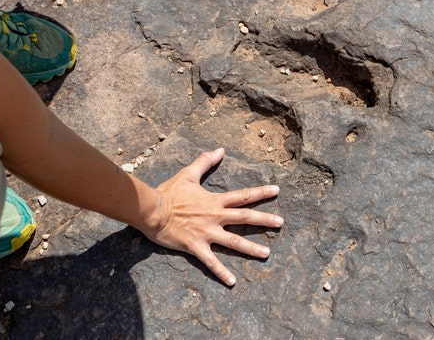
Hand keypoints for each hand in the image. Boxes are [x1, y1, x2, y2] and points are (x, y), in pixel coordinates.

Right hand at [143, 148, 282, 285]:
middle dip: (265, 220)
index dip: (261, 192)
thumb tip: (219, 150)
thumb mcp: (188, 174)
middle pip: (245, 218)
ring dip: (251, 248)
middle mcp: (215, 217)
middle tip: (281, 223)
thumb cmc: (169, 193)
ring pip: (234, 242)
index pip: (243, 195)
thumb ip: (204, 162)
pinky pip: (211, 262)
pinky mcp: (196, 247)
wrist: (152, 210)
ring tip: (267, 254)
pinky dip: (222, 272)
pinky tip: (232, 282)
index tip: (277, 190)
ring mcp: (207, 233)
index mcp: (215, 201)